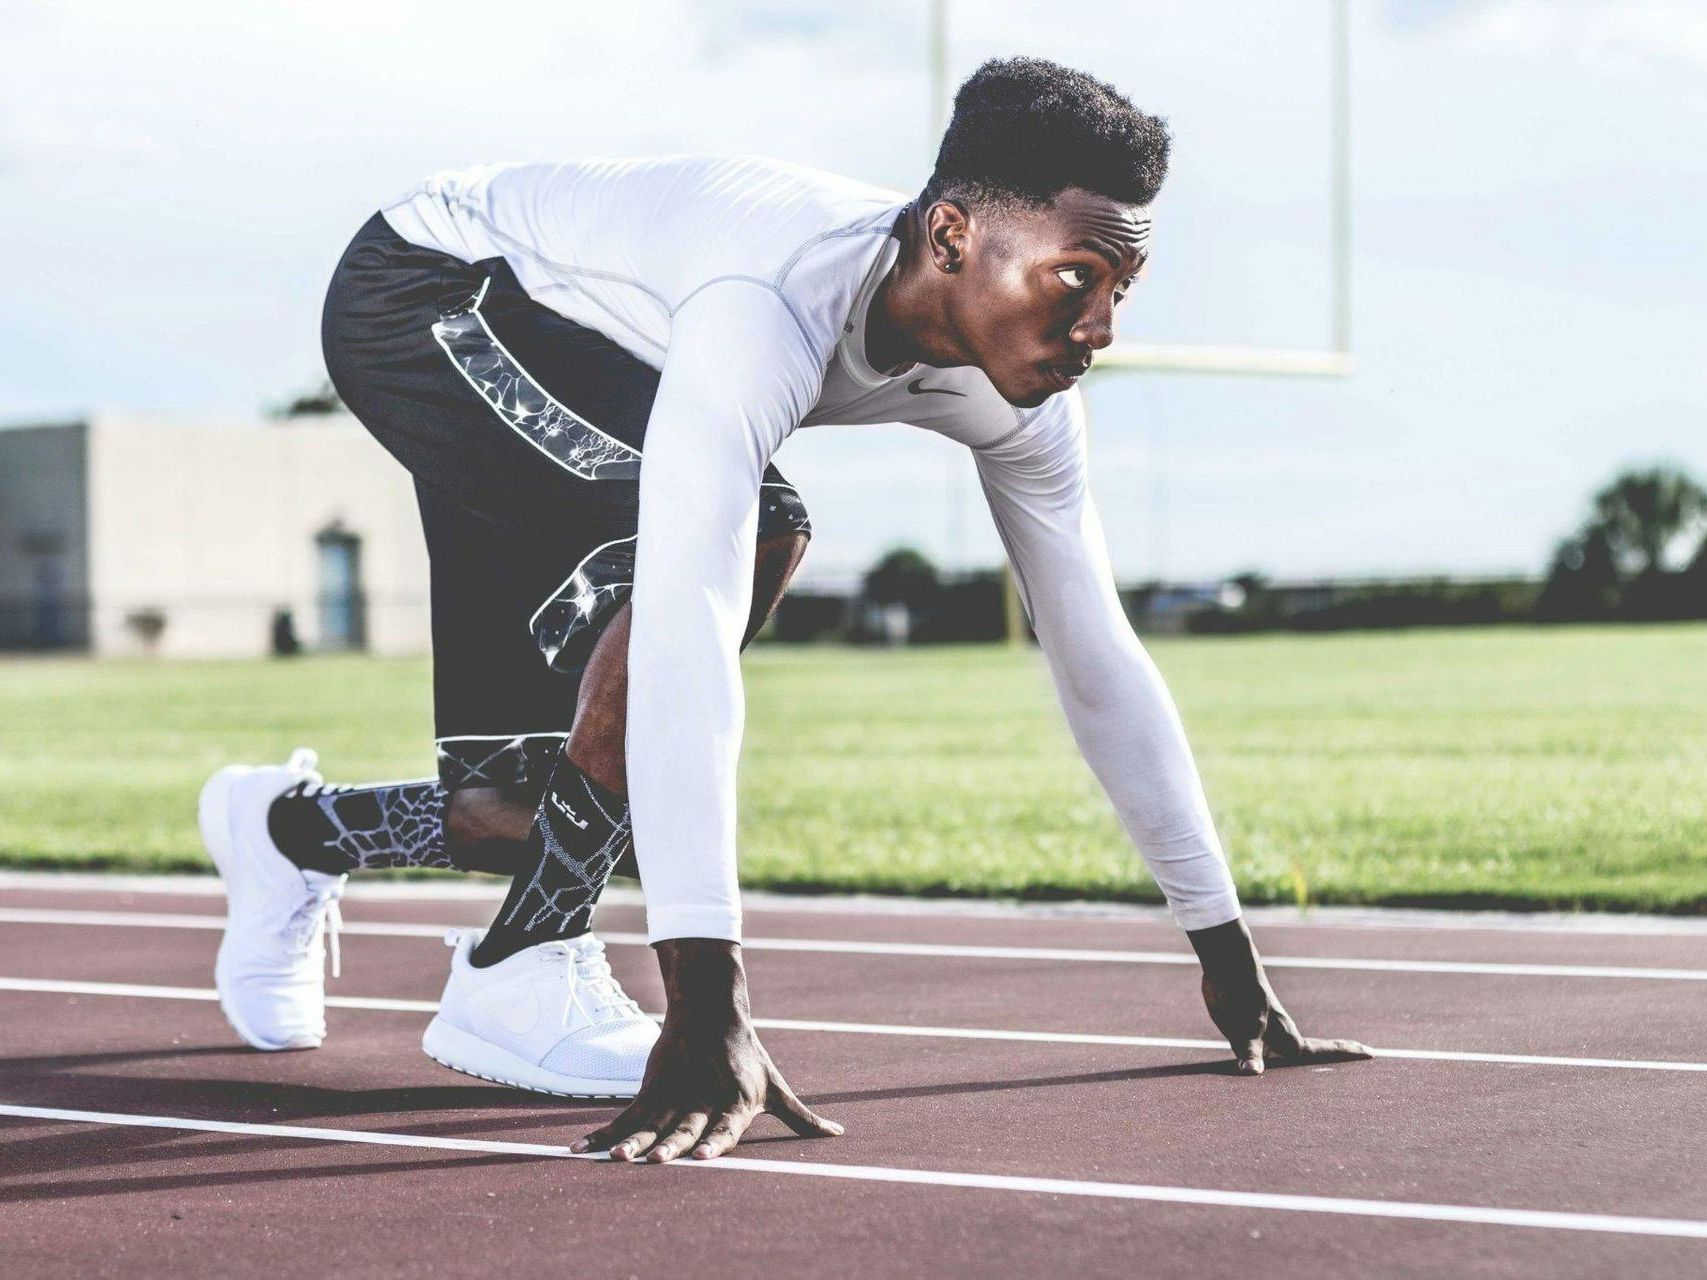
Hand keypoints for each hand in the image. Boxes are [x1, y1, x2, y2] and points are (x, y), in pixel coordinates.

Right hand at [570, 938, 841, 1162]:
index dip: (715, 1141)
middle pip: (686, 1126)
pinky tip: (582, 1151)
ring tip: (614, 1159)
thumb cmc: (748, 1055)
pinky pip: (627, 1116)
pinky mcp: (652, 1087)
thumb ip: (802, 1118)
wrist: (710, 1008)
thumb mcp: (776, 1085)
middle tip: (655, 1161)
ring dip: (630, 1142)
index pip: (726, 1125)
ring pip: (651, 1122)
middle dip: (670, 1145)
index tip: (702, 1157)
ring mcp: (675, 1093)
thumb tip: (838, 1134)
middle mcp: (704, 1098)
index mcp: (737, 1101)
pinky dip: (604, 1134)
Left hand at [1186, 917, 1372, 1075]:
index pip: (1324, 1051)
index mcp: (1289, 1040)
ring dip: (1302, 1058)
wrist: (1226, 967)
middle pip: (1313, 1052)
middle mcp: (1283, 1036)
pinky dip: (1272, 1055)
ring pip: (1288, 1050)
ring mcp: (1269, 1029)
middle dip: (1333, 1056)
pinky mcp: (1251, 1025)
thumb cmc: (1239, 998)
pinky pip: (1267, 1046)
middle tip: (1359, 1056)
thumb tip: (1251, 1072)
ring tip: (1316, 1069)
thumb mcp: (1244, 1030)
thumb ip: (1249, 1054)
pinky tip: (1266, 1061)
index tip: (1372, 1053)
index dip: (1347, 1052)